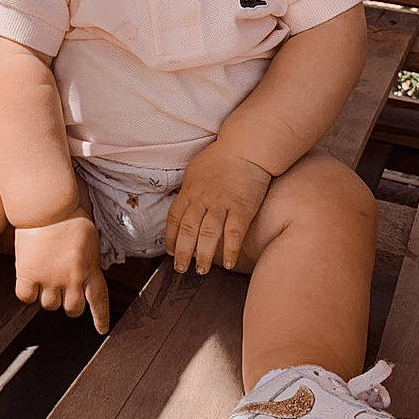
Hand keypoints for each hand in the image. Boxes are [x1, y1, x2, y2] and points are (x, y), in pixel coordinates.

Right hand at [13, 212, 109, 334]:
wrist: (47, 206)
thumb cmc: (69, 214)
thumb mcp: (90, 237)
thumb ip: (90, 257)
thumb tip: (90, 268)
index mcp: (90, 268)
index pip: (99, 300)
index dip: (101, 317)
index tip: (102, 329)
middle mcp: (72, 278)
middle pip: (72, 309)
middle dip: (69, 305)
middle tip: (63, 293)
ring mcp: (49, 278)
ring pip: (49, 306)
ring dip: (48, 297)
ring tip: (45, 281)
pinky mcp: (28, 274)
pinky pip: (26, 297)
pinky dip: (28, 294)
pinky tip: (29, 284)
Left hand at [165, 142, 271, 274]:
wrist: (247, 147)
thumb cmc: (221, 157)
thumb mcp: (196, 170)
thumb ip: (189, 189)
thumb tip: (183, 203)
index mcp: (190, 191)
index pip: (174, 218)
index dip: (171, 237)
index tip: (171, 252)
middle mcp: (203, 199)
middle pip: (188, 230)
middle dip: (183, 252)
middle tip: (181, 269)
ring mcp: (222, 204)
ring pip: (208, 234)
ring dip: (203, 255)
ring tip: (201, 270)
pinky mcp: (242, 208)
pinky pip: (234, 232)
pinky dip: (230, 249)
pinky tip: (227, 263)